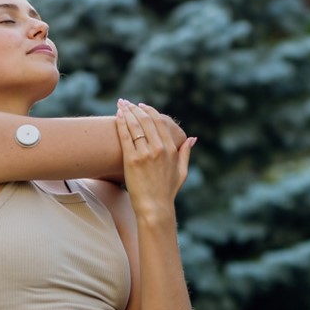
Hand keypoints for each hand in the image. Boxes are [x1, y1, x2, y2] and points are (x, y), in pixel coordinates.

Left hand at [115, 99, 196, 218]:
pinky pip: (125, 137)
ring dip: (127, 113)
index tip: (141, 105)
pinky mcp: (132, 161)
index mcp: (171, 149)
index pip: (159, 122)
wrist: (154, 207)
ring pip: (135, 126)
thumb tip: (192, 138)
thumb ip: (186, 152)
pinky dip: (121, 125)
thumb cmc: (167, 191)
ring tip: (120, 105)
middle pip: (145, 121)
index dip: (149, 111)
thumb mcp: (182, 171)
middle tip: (126, 102)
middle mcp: (159, 149)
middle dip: (134, 108)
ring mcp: (145, 154)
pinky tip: (117, 117)